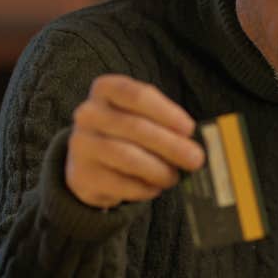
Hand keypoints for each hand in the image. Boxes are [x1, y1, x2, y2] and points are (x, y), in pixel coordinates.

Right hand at [65, 74, 205, 208]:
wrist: (90, 163)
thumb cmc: (127, 134)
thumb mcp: (142, 118)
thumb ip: (165, 124)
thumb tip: (195, 144)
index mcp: (106, 89)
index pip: (137, 95)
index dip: (166, 112)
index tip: (189, 129)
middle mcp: (88, 113)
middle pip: (135, 127)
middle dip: (170, 145)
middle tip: (196, 159)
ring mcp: (82, 144)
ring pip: (126, 156)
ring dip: (158, 169)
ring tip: (174, 177)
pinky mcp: (83, 175)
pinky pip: (120, 183)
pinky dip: (144, 187)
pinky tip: (155, 188)